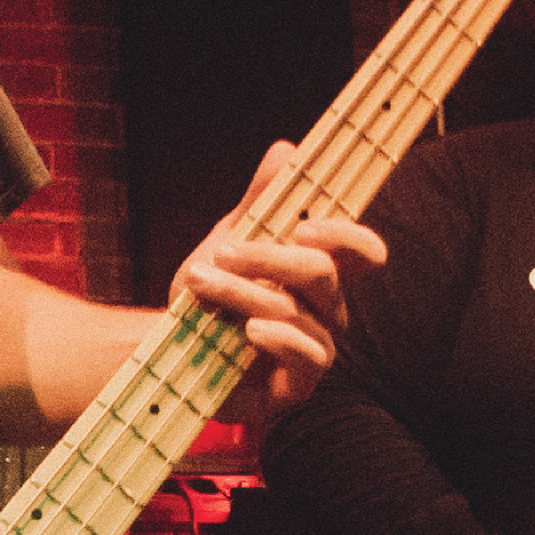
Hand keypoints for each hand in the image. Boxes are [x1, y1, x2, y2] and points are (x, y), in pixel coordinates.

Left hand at [180, 141, 388, 427]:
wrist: (172, 354)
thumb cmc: (209, 299)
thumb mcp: (227, 241)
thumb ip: (259, 201)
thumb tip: (286, 150)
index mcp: (319, 275)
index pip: (362, 252)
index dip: (347, 235)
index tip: (304, 225)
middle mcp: (327, 312)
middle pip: (323, 274)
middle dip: (268, 258)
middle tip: (220, 252)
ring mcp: (316, 348)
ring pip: (300, 311)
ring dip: (245, 293)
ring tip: (201, 285)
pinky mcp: (299, 384)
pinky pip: (309, 356)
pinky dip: (278, 337)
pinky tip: (250, 330)